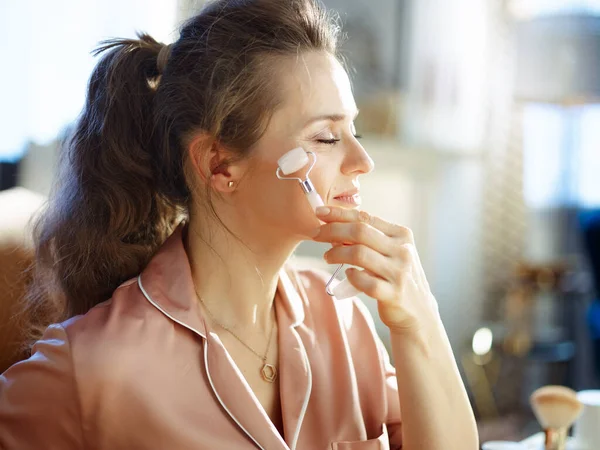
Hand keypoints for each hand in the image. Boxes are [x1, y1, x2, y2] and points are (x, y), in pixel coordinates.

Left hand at [312, 206, 439, 335]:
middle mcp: (403, 251)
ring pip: (359, 254)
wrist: (418, 311)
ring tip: (327, 256)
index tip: (320, 211)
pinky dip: (351, 276)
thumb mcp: (391, 252)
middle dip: (333, 230)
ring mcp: (399, 273)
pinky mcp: (393, 294)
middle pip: (360, 232)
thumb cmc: (396, 276)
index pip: (366, 217)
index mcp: (401, 235)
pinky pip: (364, 281)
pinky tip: (348, 274)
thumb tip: (336, 226)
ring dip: (336, 253)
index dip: (340, 213)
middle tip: (316, 234)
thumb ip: (370, 238)